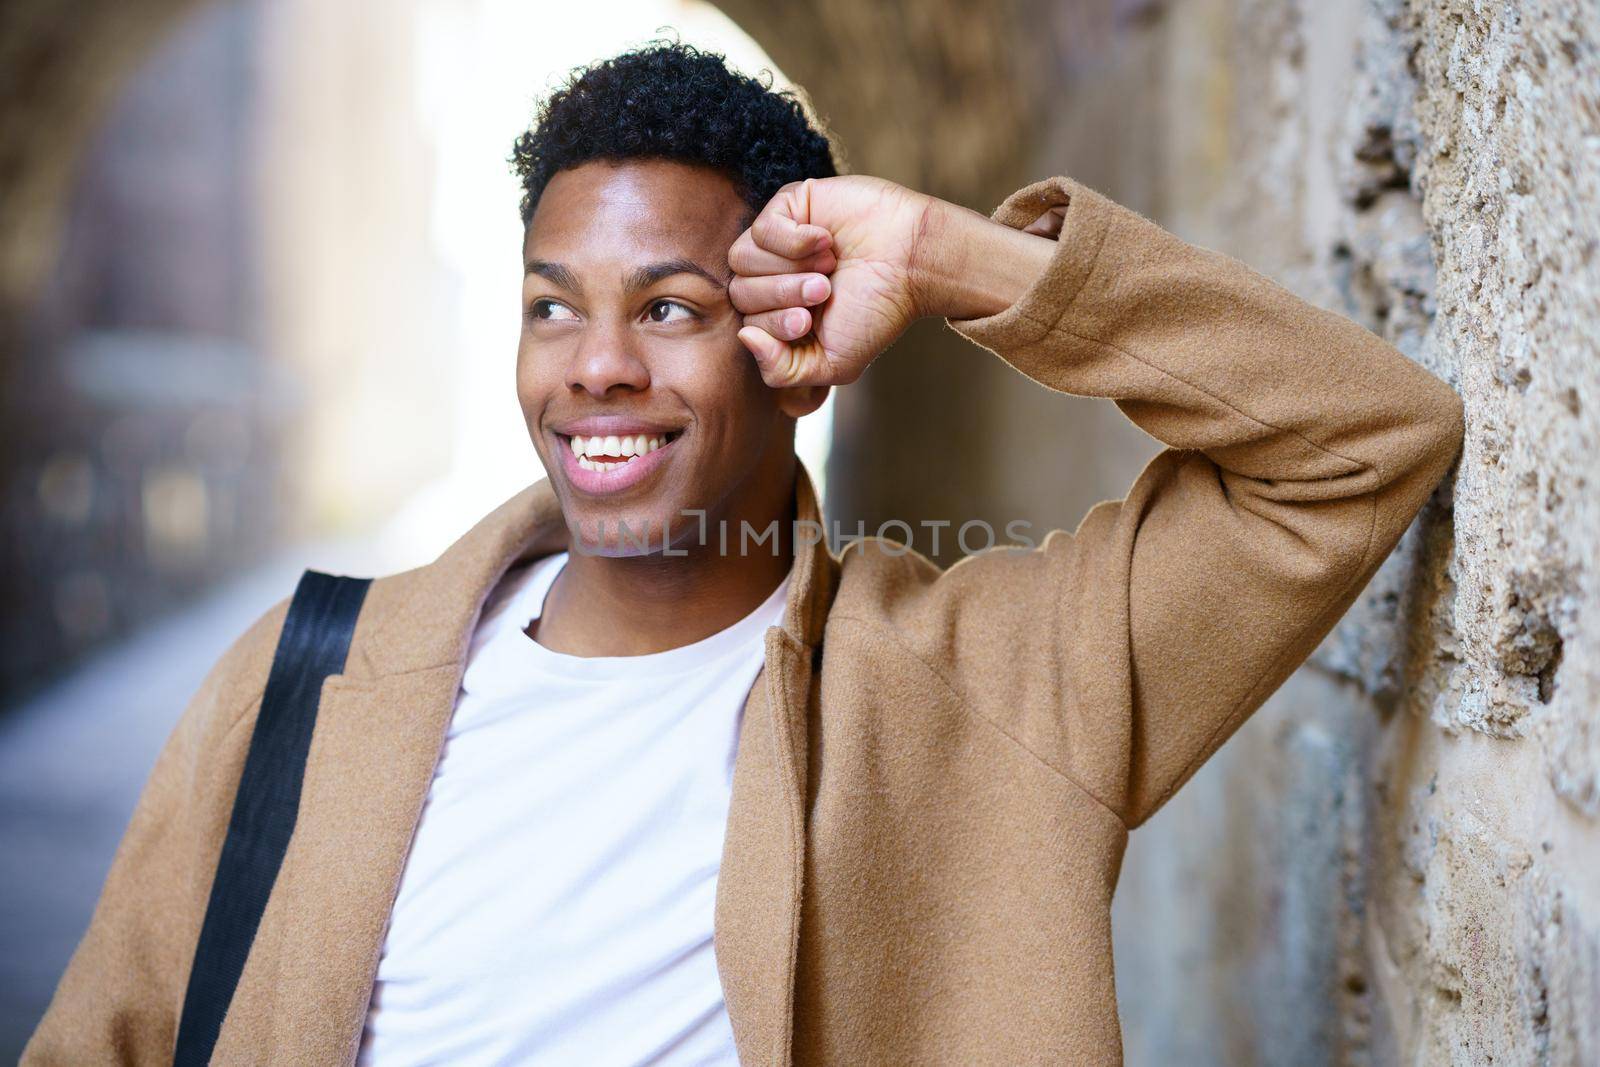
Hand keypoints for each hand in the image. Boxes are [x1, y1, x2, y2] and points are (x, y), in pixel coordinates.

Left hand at [728, 175, 934, 387]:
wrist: (913, 263)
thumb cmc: (877, 311)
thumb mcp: (834, 363)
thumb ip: (783, 371)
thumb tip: (745, 337)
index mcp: (780, 313)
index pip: (746, 323)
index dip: (773, 325)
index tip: (811, 321)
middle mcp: (773, 276)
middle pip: (740, 291)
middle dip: (782, 296)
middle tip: (824, 291)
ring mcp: (777, 240)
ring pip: (742, 259)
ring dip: (789, 270)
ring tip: (828, 269)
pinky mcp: (788, 207)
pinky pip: (762, 229)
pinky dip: (794, 241)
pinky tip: (825, 242)